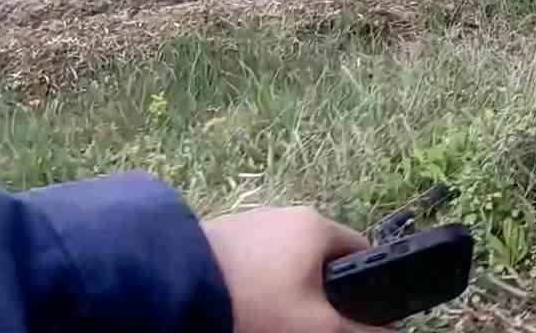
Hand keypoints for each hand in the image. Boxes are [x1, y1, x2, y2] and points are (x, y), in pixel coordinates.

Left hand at [202, 206, 390, 332]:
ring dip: (283, 287)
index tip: (351, 315)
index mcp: (316, 225)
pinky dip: (252, 283)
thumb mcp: (315, 326)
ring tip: (267, 318)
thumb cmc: (255, 304)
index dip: (362, 286)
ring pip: (282, 260)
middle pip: (318, 258)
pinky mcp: (217, 235)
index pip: (359, 252)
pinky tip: (241, 307)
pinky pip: (250, 261)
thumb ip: (360, 331)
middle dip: (317, 290)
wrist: (173, 290)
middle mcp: (285, 214)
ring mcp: (248, 221)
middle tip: (305, 322)